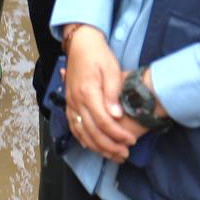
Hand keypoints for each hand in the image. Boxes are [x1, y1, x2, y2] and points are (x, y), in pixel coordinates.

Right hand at [64, 25, 140, 161]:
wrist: (81, 43)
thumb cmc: (99, 56)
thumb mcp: (111, 70)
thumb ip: (112, 93)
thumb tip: (116, 115)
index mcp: (87, 91)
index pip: (103, 121)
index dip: (117, 134)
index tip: (131, 141)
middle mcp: (75, 99)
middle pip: (91, 130)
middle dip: (109, 145)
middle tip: (124, 154)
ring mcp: (70, 101)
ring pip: (80, 131)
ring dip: (96, 146)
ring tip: (112, 155)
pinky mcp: (68, 102)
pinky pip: (72, 124)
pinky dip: (81, 137)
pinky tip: (91, 145)